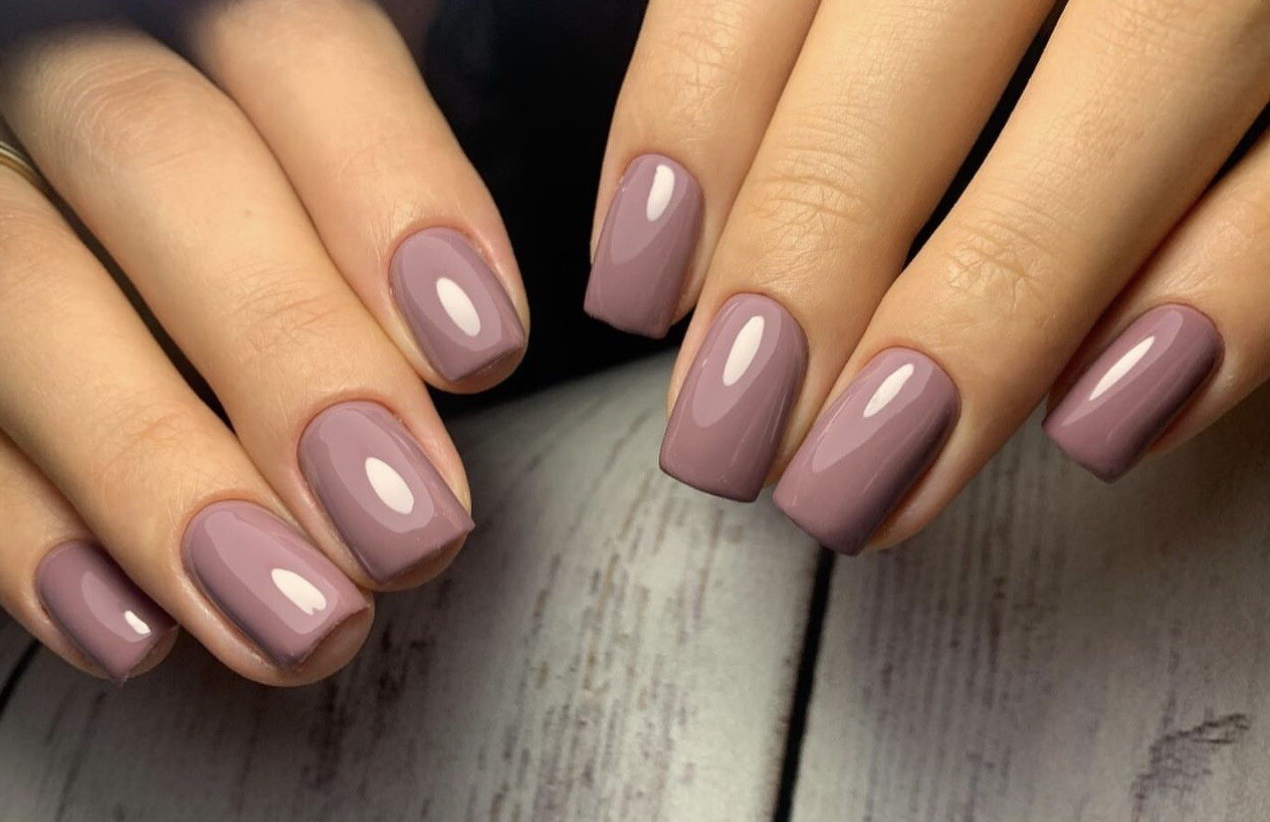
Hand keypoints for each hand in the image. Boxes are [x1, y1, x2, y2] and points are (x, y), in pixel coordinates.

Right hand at [0, 0, 526, 683]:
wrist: (101, 210)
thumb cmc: (258, 171)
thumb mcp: (316, 123)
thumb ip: (373, 161)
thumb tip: (473, 334)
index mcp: (194, 6)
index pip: (291, 45)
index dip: (388, 189)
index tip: (480, 349)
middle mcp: (53, 65)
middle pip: (154, 160)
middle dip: (290, 356)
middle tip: (407, 528)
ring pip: (14, 292)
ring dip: (161, 475)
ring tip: (299, 615)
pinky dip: (22, 530)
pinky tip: (140, 626)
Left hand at [586, 0, 1268, 552]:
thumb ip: (799, 44)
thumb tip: (674, 240)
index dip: (686, 136)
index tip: (635, 285)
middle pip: (918, 51)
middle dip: (801, 266)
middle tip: (725, 437)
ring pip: (1120, 110)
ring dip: (976, 325)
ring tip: (861, 478)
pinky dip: (1216, 305)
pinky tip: (1098, 419)